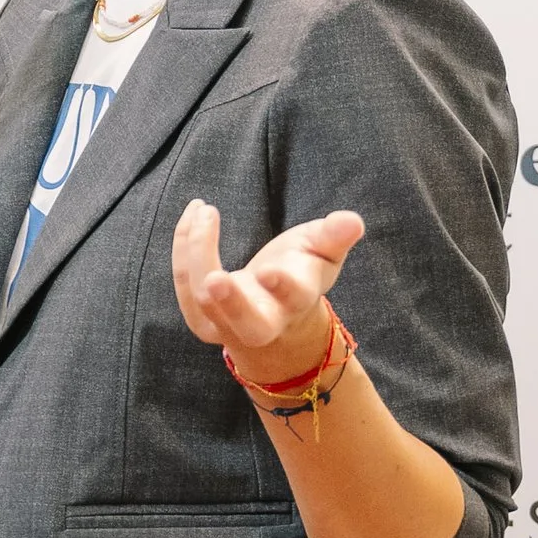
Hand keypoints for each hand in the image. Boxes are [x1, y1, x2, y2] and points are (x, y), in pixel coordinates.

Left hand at [171, 200, 360, 388]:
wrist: (280, 323)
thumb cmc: (301, 276)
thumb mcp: (322, 254)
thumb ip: (335, 237)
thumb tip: (353, 220)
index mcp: (297, 302)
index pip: (295, 296)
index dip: (284, 285)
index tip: (270, 270)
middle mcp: (264, 321)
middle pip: (248, 322)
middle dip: (232, 304)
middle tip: (215, 281)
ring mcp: (229, 325)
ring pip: (204, 301)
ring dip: (197, 254)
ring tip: (204, 211)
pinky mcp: (202, 321)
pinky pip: (184, 288)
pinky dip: (184, 249)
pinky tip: (193, 215)